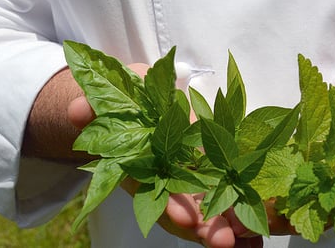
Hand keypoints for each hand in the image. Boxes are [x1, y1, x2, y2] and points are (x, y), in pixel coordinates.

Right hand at [68, 63, 262, 246]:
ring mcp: (187, 175)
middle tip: (223, 241)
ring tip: (248, 241)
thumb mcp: (104, 100)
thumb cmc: (118, 101)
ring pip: (206, 207)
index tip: (183, 219)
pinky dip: (238, 208)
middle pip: (184, 209)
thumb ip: (90, 108)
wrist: (134, 100)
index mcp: (138, 169)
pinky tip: (257, 226)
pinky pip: (224, 188)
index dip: (167, 206)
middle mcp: (163, 179)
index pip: (153, 192)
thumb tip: (77, 110)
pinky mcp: (209, 164)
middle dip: (202, 227)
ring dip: (224, 224)